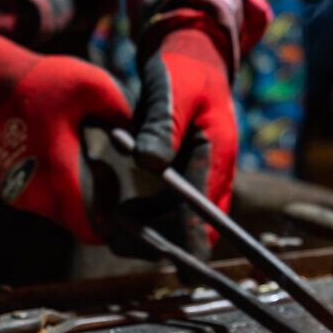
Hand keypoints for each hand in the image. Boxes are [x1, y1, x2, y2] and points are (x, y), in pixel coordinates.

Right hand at [0, 18, 130, 244]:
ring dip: (84, 195)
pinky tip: (68, 157)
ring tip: (89, 158)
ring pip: (65, 212)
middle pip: (82, 221)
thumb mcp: (92, 87)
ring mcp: (21, 195)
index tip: (134, 209)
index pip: (92, 226)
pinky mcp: (14, 190)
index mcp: (57, 170)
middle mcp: (35, 193)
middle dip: (103, 204)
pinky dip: (65, 189)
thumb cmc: (37, 82)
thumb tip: (148, 142)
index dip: (118, 226)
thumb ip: (124, 115)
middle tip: (109, 170)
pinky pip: (49, 202)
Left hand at [131, 14, 237, 251]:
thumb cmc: (182, 72)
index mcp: (216, 153)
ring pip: (183, 224)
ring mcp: (202, 178)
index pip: (208, 209)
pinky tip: (123, 211)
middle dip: (164, 242)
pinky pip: (171, 212)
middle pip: (199, 228)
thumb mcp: (171, 91)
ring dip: (152, 232)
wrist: (191, 60)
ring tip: (116, 221)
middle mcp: (214, 173)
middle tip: (120, 236)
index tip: (187, 272)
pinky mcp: (186, 178)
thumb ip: (162, 126)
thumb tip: (148, 164)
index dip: (196, 242)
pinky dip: (148, 218)